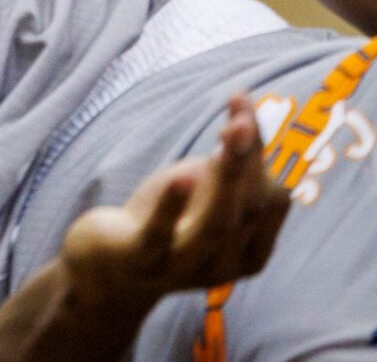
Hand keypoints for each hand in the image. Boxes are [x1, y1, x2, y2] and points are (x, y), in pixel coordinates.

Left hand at [59, 94, 287, 303]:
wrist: (106, 266)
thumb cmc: (165, 221)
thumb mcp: (200, 191)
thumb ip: (227, 164)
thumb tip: (246, 122)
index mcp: (250, 254)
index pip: (270, 202)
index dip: (260, 154)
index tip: (242, 107)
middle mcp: (224, 268)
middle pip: (246, 210)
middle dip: (247, 160)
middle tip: (242, 118)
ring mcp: (182, 267)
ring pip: (216, 225)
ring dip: (226, 177)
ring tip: (230, 134)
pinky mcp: (142, 260)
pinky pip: (161, 236)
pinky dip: (171, 207)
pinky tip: (179, 177)